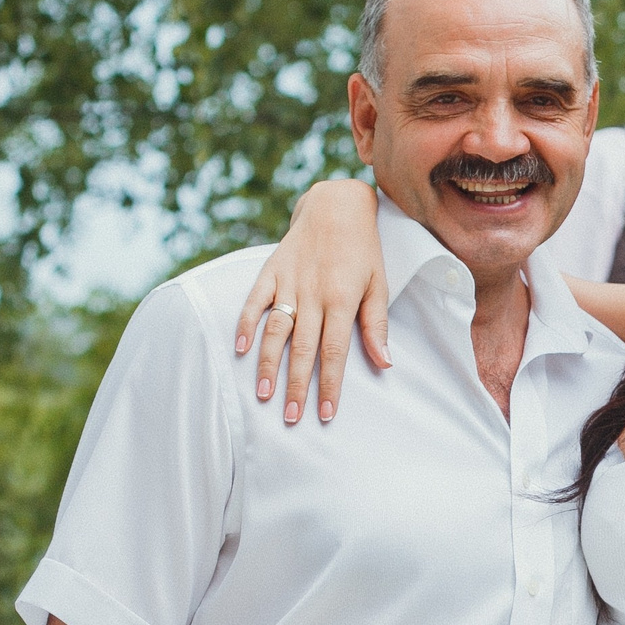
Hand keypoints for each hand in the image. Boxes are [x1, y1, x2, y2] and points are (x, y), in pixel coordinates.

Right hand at [234, 178, 390, 424]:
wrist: (336, 206)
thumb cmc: (363, 250)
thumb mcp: (379, 284)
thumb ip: (376, 325)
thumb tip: (385, 363)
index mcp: (342, 299)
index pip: (334, 351)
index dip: (330, 385)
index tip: (325, 414)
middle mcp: (313, 293)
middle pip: (303, 349)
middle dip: (297, 386)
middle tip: (292, 418)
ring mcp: (289, 282)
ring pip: (275, 330)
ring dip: (268, 364)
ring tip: (264, 395)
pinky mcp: (270, 271)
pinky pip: (254, 301)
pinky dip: (245, 324)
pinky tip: (239, 350)